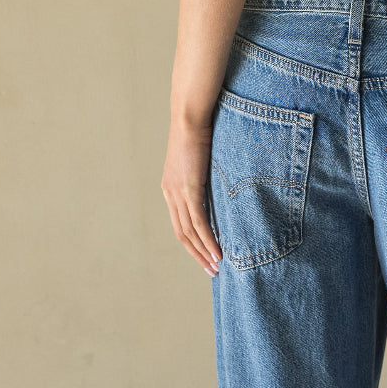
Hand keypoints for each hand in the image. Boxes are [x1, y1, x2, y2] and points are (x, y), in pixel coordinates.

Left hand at [161, 119, 222, 275]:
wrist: (190, 117)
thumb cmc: (197, 132)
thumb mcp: (197, 160)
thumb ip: (201, 176)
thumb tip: (215, 186)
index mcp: (170, 189)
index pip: (179, 225)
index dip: (191, 243)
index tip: (205, 257)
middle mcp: (170, 194)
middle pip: (182, 234)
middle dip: (196, 254)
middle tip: (211, 270)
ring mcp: (178, 192)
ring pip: (190, 232)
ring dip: (204, 252)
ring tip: (216, 266)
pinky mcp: (189, 188)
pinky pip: (199, 221)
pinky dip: (208, 239)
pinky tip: (217, 251)